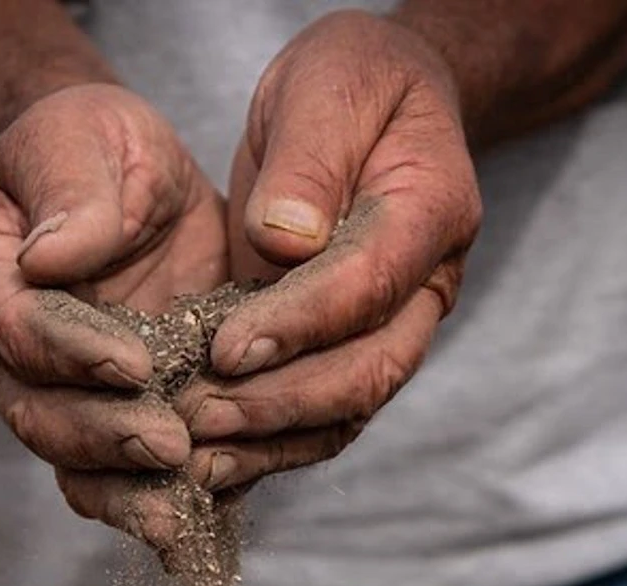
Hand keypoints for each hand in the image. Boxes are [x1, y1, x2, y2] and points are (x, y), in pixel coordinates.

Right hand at [0, 84, 227, 543]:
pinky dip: (159, 505)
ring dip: (125, 494)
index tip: (133, 364)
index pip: (11, 328)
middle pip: (38, 415)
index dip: (66, 353)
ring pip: (75, 465)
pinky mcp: (117, 419)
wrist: (131, 186)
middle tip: (168, 444)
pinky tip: (203, 526)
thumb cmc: (95, 150)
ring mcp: (62, 397)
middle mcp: (11, 355)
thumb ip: (69, 191)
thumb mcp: (84, 138)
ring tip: (179, 518)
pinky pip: (125, 478)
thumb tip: (49, 259)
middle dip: (101, 438)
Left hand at [177, 11, 481, 491]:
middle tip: (200, 415)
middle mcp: (423, 285)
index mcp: (430, 211)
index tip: (226, 347)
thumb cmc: (353, 81)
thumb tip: (284, 241)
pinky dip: (269, 445)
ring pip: (349, 409)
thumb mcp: (331, 82)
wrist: (371, 104)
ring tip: (196, 456)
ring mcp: (390, 326)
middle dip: (284, 401)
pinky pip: (320, 415)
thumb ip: (312, 156)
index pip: (370, 284)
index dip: (301, 323)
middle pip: (370, 369)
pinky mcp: (345, 348)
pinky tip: (209, 463)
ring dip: (273, 439)